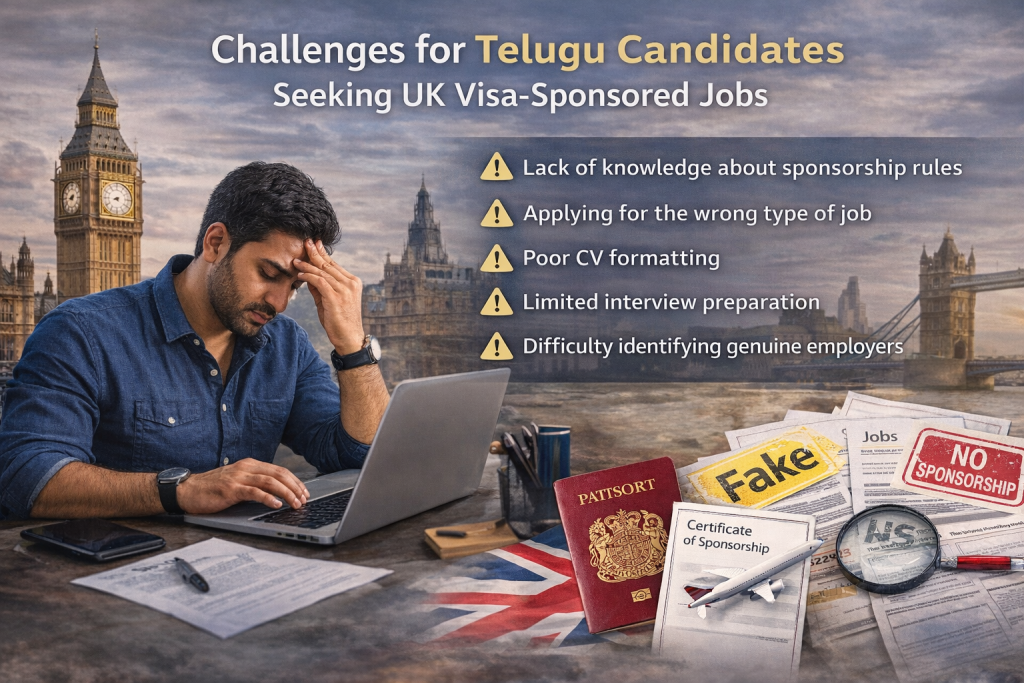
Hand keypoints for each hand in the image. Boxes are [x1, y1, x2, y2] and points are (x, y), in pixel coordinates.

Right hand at [176, 458, 309, 513]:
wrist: (188, 490)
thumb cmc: (212, 488)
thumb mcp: (238, 481)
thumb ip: (255, 483)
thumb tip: (277, 493)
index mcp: (250, 464)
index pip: (279, 470)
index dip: (294, 481)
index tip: (304, 491)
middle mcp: (246, 468)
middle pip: (278, 474)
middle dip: (295, 487)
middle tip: (304, 499)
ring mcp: (238, 477)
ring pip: (269, 482)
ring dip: (286, 493)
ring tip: (295, 503)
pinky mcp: (231, 489)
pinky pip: (254, 492)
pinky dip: (267, 498)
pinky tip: (276, 504)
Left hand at [294, 239, 365, 354]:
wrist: (349, 338)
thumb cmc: (339, 322)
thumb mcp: (329, 302)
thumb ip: (320, 289)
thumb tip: (308, 277)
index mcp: (352, 282)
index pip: (334, 265)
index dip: (323, 254)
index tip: (314, 244)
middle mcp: (350, 283)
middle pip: (328, 265)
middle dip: (315, 253)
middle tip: (305, 242)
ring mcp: (344, 290)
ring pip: (322, 272)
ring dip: (308, 265)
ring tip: (296, 261)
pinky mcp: (336, 297)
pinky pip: (319, 282)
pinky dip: (308, 277)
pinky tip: (300, 275)